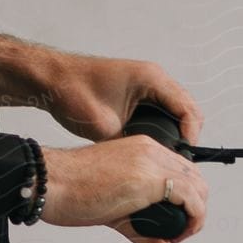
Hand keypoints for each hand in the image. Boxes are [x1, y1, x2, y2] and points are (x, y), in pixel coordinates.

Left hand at [25, 47, 204, 147]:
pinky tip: (158, 145)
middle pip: (188, 108)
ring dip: (179, 130)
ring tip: (173, 156)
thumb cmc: (73, 93)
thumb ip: (129, 144)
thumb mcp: (105, 128)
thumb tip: (145, 164)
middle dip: (188, 135)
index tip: (183, 158)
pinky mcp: (138, 91)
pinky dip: (166, 125)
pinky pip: (163, 109)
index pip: (187, 109)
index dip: (190, 136)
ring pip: (177, 108)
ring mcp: (147, 83)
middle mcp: (153, 78)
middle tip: (181, 161)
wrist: (53, 79)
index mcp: (151, 79)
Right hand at [42, 137, 207, 242]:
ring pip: (198, 187)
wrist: (50, 182)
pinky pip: (191, 199)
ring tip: (181, 235)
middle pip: (194, 177)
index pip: (180, 170)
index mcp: (141, 148)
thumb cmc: (70, 191)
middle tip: (181, 230)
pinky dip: (194, 219)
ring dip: (197, 215)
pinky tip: (179, 234)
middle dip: (195, 207)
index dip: (187, 198)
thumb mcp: (113, 206)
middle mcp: (150, 150)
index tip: (177, 219)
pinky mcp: (150, 179)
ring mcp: (151, 163)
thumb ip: (139, 226)